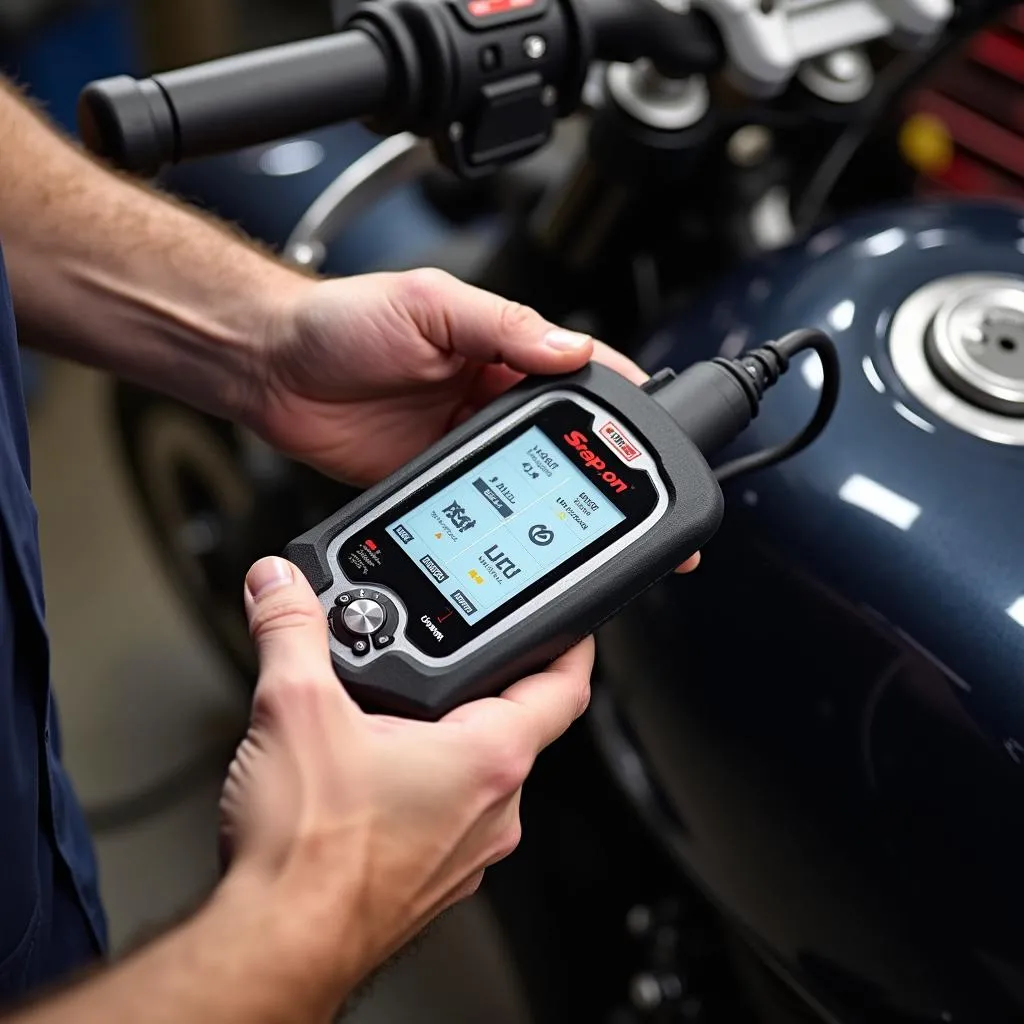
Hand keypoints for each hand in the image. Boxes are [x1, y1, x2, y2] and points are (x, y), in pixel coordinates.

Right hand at [219, 555, 595, 999]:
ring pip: (473, 772)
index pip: (565, 684)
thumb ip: (291, 631)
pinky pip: (443, 814)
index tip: (572, 622)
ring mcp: (466, 851)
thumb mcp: (295, 709)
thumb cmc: (310, 855)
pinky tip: (366, 778)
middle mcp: (493, 809)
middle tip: (441, 654)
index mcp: (489, 757)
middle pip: (514, 723)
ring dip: (441, 737)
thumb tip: (280, 588)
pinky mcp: (431, 878)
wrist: (277, 950)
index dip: (572, 641)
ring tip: (388, 712)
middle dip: (475, 683)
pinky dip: (418, 784)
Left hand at [255, 268, 698, 573]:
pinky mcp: (434, 478)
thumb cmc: (340, 320)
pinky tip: (520, 535)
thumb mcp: (430, 304)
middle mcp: (489, 395)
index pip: (581, 375)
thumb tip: (571, 351)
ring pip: (528, 476)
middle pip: (565, 437)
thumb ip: (504, 327)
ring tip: (590, 527)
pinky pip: (480, 504)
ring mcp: (463, 441)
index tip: (659, 438)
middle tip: (641, 505)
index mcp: (501, 346)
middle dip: (605, 469)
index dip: (622, 407)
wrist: (271, 368)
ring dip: (557, 500)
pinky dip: (502, 520)